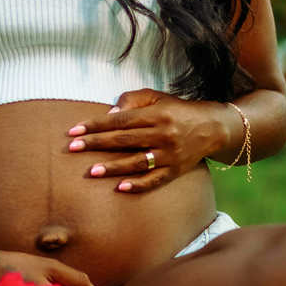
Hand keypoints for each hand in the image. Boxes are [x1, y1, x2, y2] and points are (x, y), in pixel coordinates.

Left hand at [66, 88, 233, 192]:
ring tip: (91, 171)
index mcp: (156, 114)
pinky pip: (154, 181)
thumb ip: (132, 101)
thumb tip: (109, 115)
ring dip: (112, 167)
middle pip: (124, 140)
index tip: (75, 131)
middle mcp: (163, 134)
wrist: (212, 127)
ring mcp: (170, 155)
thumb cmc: (177, 110)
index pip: (120, 120)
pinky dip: (137, 185)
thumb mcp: (156, 97)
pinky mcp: (176, 171)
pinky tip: (119, 188)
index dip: (96, 125)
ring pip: (137, 163)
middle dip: (96, 144)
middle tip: (73, 148)